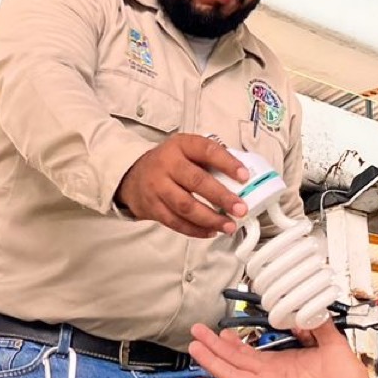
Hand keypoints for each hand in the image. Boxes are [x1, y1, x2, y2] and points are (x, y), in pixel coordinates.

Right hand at [115, 134, 248, 237]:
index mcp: (181, 145)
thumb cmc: (169, 163)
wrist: (133, 176)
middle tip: (240, 209)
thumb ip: (209, 160)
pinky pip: (176, 222)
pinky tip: (211, 231)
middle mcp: (167, 164)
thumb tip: (241, 179)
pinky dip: (195, 230)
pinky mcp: (152, 207)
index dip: (227, 163)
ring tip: (229, 225)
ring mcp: (158, 187)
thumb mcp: (186, 151)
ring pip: (186, 206)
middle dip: (222, 197)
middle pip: (197, 182)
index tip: (244, 176)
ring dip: (210, 219)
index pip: (207, 150)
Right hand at [188, 320, 377, 377]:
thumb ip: (316, 325)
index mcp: (281, 364)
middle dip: (213, 346)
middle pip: (233, 361)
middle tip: (196, 332)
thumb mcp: (331, 341)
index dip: (232, 342)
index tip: (220, 331)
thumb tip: (301, 312)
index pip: (248, 352)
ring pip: (230, 375)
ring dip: (211, 362)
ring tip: (194, 348)